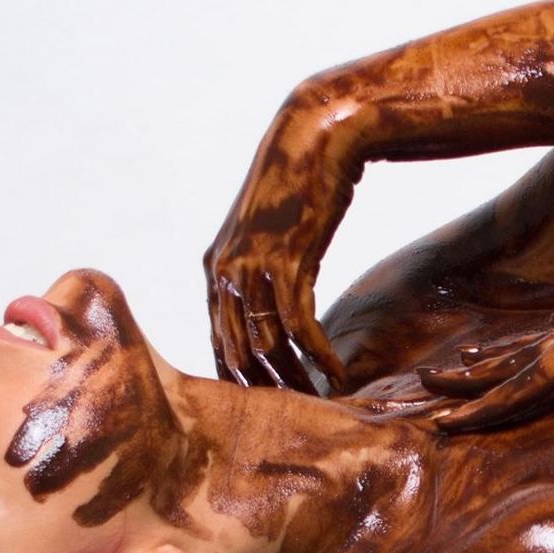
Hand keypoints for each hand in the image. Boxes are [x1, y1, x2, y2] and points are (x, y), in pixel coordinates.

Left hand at [204, 83, 357, 392]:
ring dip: (295, 378)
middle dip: (264, 389)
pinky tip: (337, 371)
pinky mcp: (287, 262)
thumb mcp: (269, 232)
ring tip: (320, 400)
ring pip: (267, 345)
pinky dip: (318, 353)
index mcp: (216, 268)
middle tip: (292, 416)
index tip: (260, 406)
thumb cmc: (298, 184)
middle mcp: (226, 272)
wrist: (314, 137)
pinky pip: (298, 325)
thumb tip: (276, 306)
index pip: (217, 339)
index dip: (236, 378)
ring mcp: (254, 268)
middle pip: (237, 351)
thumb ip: (264, 270)